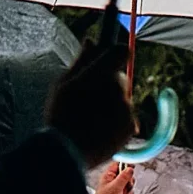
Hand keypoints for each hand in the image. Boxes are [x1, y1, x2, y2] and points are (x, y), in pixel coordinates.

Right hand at [46, 45, 137, 168]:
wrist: (67, 153)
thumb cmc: (60, 116)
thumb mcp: (63, 83)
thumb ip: (82, 61)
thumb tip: (91, 41)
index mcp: (99, 74)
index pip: (120, 51)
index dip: (115, 54)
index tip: (110, 58)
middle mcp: (117, 89)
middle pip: (119, 79)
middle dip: (108, 85)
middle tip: (88, 99)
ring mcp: (127, 109)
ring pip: (122, 99)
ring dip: (111, 105)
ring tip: (90, 119)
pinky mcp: (132, 126)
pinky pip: (127, 117)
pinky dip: (117, 122)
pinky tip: (98, 128)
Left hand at [89, 163, 132, 193]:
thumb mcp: (115, 187)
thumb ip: (124, 177)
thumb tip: (130, 169)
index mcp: (109, 176)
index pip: (118, 164)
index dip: (126, 165)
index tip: (132, 167)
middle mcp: (113, 181)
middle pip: (126, 176)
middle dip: (129, 183)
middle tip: (127, 187)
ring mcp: (117, 189)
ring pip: (129, 186)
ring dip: (129, 192)